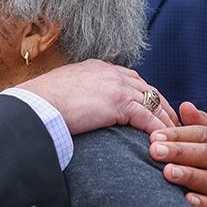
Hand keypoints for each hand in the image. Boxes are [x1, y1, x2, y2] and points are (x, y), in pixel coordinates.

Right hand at [17, 59, 176, 134]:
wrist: (36, 103)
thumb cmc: (41, 101)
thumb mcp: (63, 88)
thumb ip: (77, 91)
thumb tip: (76, 105)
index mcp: (96, 67)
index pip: (129, 77)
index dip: (142, 92)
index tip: (148, 105)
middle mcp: (110, 72)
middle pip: (146, 87)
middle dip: (160, 104)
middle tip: (168, 120)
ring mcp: (116, 85)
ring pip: (152, 101)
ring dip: (163, 118)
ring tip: (170, 133)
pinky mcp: (119, 102)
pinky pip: (147, 117)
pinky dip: (156, 128)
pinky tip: (158, 139)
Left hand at [150, 102, 206, 206]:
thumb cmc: (206, 161)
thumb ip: (199, 126)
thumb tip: (185, 106)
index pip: (202, 135)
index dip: (179, 135)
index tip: (154, 136)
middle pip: (206, 154)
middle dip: (181, 152)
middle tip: (155, 151)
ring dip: (190, 175)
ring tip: (168, 172)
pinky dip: (204, 203)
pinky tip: (187, 199)